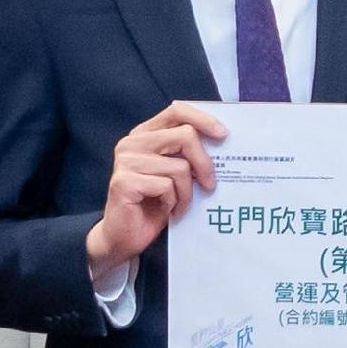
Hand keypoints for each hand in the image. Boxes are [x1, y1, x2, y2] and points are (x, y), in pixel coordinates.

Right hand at [86, 102, 227, 275]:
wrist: (125, 236)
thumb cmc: (154, 203)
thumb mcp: (174, 173)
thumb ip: (187, 154)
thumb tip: (221, 142)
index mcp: (145, 134)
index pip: (177, 111)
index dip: (203, 119)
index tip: (223, 135)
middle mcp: (132, 143)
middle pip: (185, 136)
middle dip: (205, 163)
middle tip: (210, 185)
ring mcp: (126, 161)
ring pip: (180, 167)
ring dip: (187, 192)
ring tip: (180, 204)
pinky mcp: (124, 182)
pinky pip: (167, 187)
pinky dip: (174, 202)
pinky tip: (167, 210)